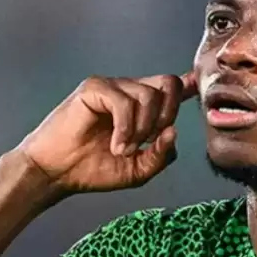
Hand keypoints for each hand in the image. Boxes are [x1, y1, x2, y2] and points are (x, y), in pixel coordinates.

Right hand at [15, 73, 197, 194]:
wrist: (57, 173)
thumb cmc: (93, 169)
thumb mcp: (138, 170)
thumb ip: (161, 155)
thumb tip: (173, 132)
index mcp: (142, 107)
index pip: (172, 87)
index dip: (188, 84)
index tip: (198, 84)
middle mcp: (129, 91)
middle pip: (168, 84)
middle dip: (167, 115)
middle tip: (148, 141)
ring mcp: (112, 87)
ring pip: (148, 95)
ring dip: (142, 128)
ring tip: (124, 149)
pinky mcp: (93, 88)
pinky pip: (123, 102)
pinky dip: (125, 128)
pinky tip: (116, 145)